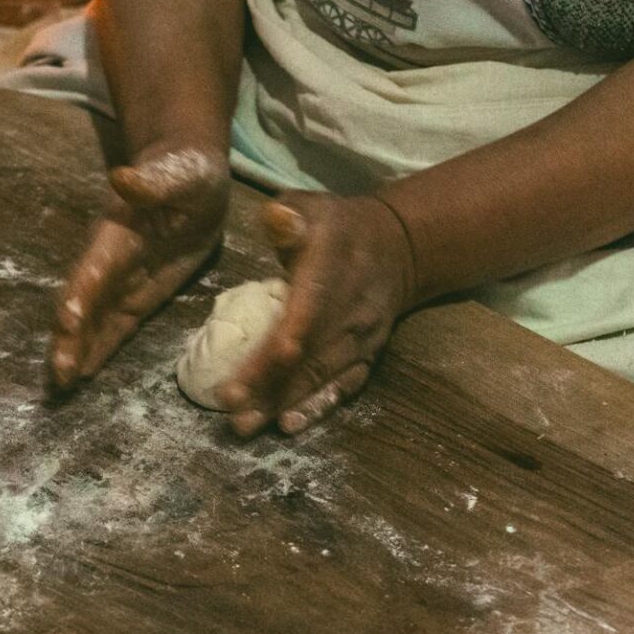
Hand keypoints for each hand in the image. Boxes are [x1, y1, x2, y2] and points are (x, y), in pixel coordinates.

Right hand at [49, 145, 228, 390]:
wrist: (193, 177)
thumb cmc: (186, 170)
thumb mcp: (177, 174)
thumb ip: (152, 183)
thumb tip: (123, 179)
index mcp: (116, 234)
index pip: (92, 270)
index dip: (79, 296)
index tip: (68, 325)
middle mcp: (110, 263)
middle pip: (83, 305)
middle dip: (69, 339)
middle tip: (59, 375)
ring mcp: (122, 283)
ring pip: (94, 323)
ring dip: (77, 352)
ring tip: (62, 386)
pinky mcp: (140, 297)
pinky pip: (116, 328)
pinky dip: (100, 350)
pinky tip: (83, 376)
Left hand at [220, 191, 416, 436]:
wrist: (400, 247)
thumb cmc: (338, 227)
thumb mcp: (315, 208)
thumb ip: (290, 215)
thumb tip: (275, 219)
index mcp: (332, 271)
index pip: (308, 311)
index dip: (285, 340)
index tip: (263, 360)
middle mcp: (349, 310)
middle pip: (309, 355)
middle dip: (269, 386)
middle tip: (232, 412)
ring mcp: (361, 338)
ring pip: (320, 377)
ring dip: (283, 403)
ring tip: (247, 426)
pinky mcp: (366, 356)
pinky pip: (343, 386)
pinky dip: (317, 406)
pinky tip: (289, 425)